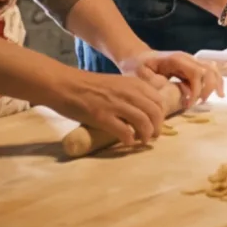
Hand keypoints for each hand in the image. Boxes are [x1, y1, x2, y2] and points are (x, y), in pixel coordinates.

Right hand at [47, 67, 169, 146]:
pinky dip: (129, 140)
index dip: (161, 115)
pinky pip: (124, 132)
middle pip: (155, 113)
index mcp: (134, 84)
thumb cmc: (89, 85)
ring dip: (146, 135)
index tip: (156, 124)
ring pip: (144, 123)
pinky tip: (126, 142)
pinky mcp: (103, 117)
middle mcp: (129, 93)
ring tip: (141, 141)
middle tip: (152, 136)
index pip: (159, 101)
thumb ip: (132, 94)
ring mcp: (116, 105)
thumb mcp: (117, 84)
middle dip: (157, 128)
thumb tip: (145, 111)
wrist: (65, 84)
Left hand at [117, 49, 225, 107]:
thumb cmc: (137, 66)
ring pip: (213, 70)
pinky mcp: (192, 66)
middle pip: (208, 71)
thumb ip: (153, 81)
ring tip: (216, 98)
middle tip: (198, 104)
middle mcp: (188, 58)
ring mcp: (192, 61)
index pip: (196, 73)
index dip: (196, 90)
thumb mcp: (140, 73)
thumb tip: (168, 88)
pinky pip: (210, 71)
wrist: (137, 57)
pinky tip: (218, 93)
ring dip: (216, 84)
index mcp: (177, 60)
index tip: (188, 105)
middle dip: (207, 89)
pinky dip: (217, 81)